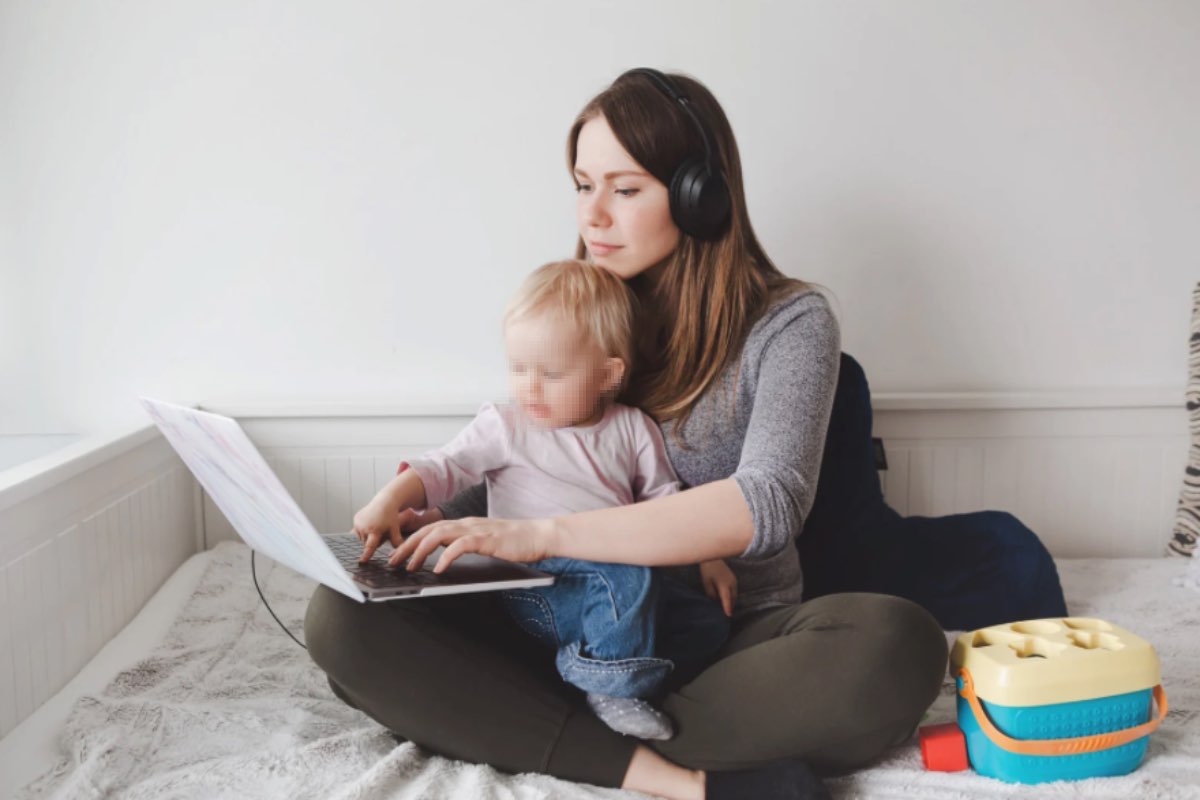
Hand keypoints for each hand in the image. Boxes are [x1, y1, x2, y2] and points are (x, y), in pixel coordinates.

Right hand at [354, 503, 442, 562]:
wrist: (385, 502)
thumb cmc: (391, 516)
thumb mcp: (394, 529)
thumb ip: (397, 542)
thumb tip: (401, 554)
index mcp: (375, 531)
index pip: (370, 546)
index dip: (366, 554)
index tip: (362, 561)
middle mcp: (365, 527)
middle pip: (366, 543)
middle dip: (372, 541)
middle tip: (380, 532)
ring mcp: (359, 523)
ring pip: (361, 538)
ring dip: (367, 537)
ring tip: (375, 528)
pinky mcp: (356, 519)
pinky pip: (357, 531)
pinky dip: (363, 531)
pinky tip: (370, 524)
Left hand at [386, 516, 554, 572]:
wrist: (539, 535)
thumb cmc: (516, 542)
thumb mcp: (486, 542)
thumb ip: (468, 545)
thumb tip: (447, 557)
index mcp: (465, 525)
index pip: (431, 529)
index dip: (412, 541)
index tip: (398, 554)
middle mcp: (466, 524)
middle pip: (428, 531)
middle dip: (407, 546)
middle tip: (393, 561)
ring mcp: (476, 530)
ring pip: (439, 535)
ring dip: (421, 550)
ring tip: (410, 566)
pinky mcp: (487, 540)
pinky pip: (460, 546)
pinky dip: (446, 556)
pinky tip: (439, 568)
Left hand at [699, 559, 737, 616]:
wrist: (712, 557)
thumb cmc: (708, 570)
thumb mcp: (707, 583)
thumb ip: (711, 594)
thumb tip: (715, 601)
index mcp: (724, 585)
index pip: (727, 599)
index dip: (727, 608)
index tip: (728, 616)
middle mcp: (732, 583)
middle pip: (732, 598)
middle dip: (730, 606)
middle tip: (725, 614)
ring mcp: (734, 580)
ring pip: (734, 594)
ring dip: (731, 601)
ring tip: (726, 608)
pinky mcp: (734, 578)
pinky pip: (733, 590)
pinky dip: (731, 595)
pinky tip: (726, 598)